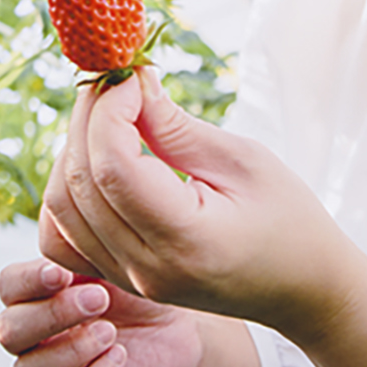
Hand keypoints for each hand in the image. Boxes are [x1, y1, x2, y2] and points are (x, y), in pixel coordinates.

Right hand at [0, 258, 203, 366]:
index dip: (28, 282)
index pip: (7, 288)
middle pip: (9, 333)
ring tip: (110, 332)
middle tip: (100, 298)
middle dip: (53, 314)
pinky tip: (119, 358)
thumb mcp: (111, 259)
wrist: (181, 325)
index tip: (62, 274)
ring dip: (69, 352)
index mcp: (36, 296)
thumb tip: (61, 221)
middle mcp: (36, 337)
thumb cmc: (138, 288)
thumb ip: (78, 246)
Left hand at [38, 68, 351, 338]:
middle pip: (81, 183)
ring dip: (73, 150)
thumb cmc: (290, 221)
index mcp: (185, 242)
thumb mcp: (244, 162)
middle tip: (114, 82)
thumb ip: (176, 127)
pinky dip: (67, 192)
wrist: (303, 290)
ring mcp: (128, 279)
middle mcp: (146, 268)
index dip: (110, 110)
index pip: (113, 167)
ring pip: (62, 208)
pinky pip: (63, 237)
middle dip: (86, 119)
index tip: (133, 76)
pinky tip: (94, 162)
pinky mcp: (120, 278)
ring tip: (107, 115)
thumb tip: (129, 82)